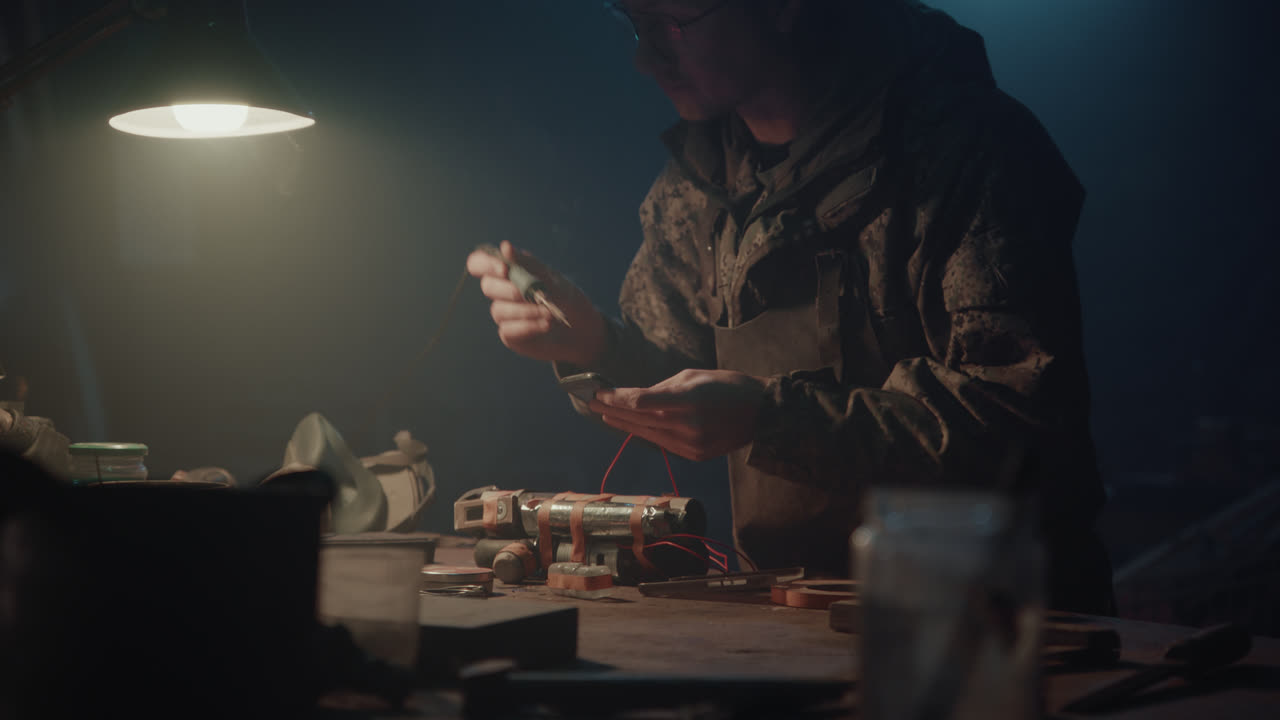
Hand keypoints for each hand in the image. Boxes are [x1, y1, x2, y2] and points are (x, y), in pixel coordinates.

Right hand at [466, 241, 605, 366]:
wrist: (582, 328)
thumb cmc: (565, 297)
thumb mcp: (552, 278)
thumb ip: (528, 264)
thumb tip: (505, 246)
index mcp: (509, 272)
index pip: (479, 263)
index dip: (486, 264)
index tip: (505, 270)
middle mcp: (501, 292)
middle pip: (487, 286)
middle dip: (511, 290)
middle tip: (534, 295)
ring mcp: (504, 314)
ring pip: (498, 310)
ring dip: (526, 311)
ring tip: (550, 313)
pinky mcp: (510, 334)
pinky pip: (508, 330)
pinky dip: (528, 326)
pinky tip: (546, 325)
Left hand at [589, 369, 767, 461]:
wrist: (761, 413)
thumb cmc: (728, 386)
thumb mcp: (694, 375)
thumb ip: (663, 387)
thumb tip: (638, 397)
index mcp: (688, 399)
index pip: (640, 401)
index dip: (615, 398)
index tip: (598, 392)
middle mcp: (687, 425)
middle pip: (638, 420)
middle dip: (612, 410)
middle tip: (591, 402)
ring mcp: (690, 444)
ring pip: (647, 435)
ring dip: (624, 425)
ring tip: (605, 415)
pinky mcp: (694, 455)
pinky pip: (662, 444)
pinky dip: (645, 434)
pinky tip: (631, 427)